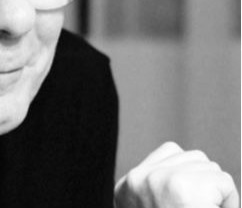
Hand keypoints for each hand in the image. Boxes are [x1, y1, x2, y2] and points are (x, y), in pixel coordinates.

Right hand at [114, 142, 238, 207]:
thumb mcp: (150, 205)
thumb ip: (163, 187)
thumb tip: (196, 174)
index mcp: (127, 188)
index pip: (169, 154)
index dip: (191, 180)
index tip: (183, 202)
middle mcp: (139, 179)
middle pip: (193, 157)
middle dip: (205, 184)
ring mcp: (160, 181)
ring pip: (209, 167)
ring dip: (216, 193)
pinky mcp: (184, 190)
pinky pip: (223, 181)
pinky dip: (229, 201)